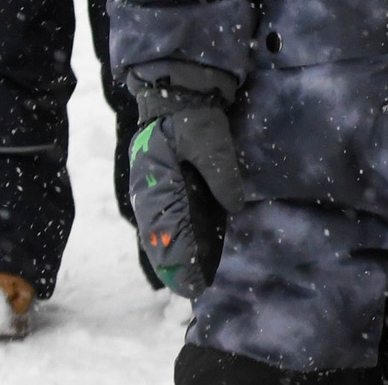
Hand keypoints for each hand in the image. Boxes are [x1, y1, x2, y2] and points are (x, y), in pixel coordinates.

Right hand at [127, 77, 245, 297]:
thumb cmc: (193, 118)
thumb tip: (234, 208)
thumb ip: (221, 174)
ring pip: (167, 234)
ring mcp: (159, 194)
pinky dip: (184, 238)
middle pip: (161, 240)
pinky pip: (176, 219)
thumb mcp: (210, 141)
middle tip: (194, 292)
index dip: (177, 260)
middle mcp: (153, 196)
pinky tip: (200, 254)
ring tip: (196, 284)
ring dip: (179, 256)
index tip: (191, 283)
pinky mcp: (171, 189)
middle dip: (176, 266)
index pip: (165, 233)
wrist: (179, 95)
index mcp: (156, 186)